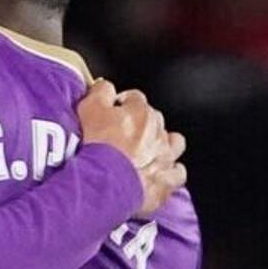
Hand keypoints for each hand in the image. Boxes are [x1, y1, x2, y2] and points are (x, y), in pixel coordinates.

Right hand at [77, 78, 186, 214]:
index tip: (112, 112)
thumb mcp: (89, 108)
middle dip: (141, 124)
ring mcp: (164, 156)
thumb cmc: (98, 147)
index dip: (122, 105)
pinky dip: (171, 172)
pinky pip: (178, 173)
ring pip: (174, 143)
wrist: (106, 182)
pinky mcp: (166, 181)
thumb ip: (101, 92)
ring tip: (149, 151)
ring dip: (163, 144)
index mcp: (140, 112)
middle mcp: (157, 131)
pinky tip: (161, 173)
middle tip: (122, 135)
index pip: (134, 98)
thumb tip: (106, 86)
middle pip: (154, 119)